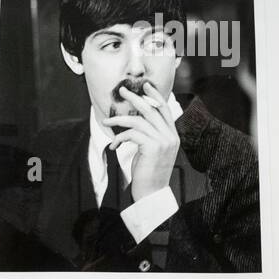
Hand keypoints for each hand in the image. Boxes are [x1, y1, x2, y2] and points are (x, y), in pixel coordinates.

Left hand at [103, 82, 179, 201]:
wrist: (152, 193)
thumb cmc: (149, 172)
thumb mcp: (152, 150)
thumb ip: (150, 134)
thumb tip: (136, 120)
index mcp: (172, 135)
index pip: (164, 109)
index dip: (155, 96)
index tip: (145, 86)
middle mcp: (170, 136)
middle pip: (151, 110)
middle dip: (135, 98)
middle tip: (123, 90)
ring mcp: (163, 141)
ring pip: (138, 121)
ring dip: (119, 120)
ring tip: (106, 122)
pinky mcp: (152, 147)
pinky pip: (132, 134)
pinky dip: (119, 137)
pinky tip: (114, 145)